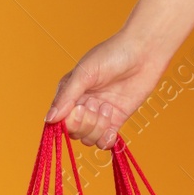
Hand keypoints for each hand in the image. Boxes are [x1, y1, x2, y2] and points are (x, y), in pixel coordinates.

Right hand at [45, 32, 166, 149]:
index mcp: (70, 93)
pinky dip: (107, 140)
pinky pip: (105, 141)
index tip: (81, 108)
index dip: (71, 120)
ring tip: (108, 107)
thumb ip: (67, 97)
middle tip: (97, 103)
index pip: (61, 120)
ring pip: (89, 139)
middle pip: (75, 132)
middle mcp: (83, 105)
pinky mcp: (117, 120)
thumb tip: (50, 119)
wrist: (143, 53)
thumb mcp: (85, 73)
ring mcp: (100, 114)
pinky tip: (112, 129)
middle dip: (86, 123)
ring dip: (98, 128)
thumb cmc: (111, 55)